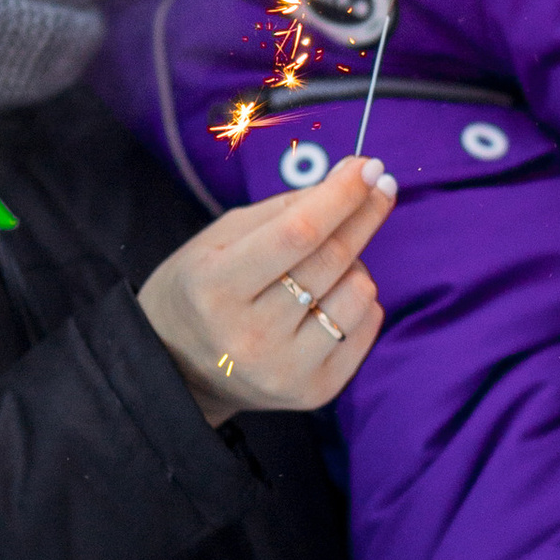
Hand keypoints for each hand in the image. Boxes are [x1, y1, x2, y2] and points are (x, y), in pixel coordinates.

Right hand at [139, 157, 396, 422]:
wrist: (179, 368)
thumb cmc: (203, 287)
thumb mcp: (222, 238)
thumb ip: (287, 208)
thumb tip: (355, 178)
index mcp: (216, 287)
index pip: (297, 233)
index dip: (340, 196)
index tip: (369, 167)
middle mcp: (249, 336)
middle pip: (331, 260)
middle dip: (364, 213)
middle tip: (380, 186)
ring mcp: (284, 369)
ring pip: (357, 293)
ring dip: (355, 264)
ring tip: (325, 267)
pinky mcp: (313, 392)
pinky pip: (366, 326)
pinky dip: (359, 300)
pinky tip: (332, 298)